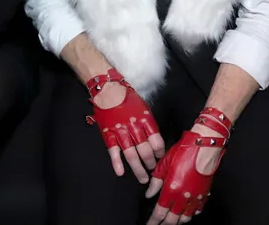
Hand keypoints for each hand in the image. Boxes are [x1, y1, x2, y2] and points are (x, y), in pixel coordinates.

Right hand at [86, 68, 164, 183]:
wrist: (108, 89)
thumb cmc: (127, 97)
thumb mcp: (144, 107)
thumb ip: (148, 124)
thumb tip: (154, 140)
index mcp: (145, 120)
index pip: (157, 141)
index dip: (160, 152)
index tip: (160, 157)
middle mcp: (134, 127)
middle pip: (145, 151)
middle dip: (150, 163)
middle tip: (152, 171)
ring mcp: (121, 132)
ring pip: (131, 155)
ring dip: (138, 169)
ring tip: (143, 178)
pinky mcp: (108, 134)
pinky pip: (113, 151)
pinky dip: (117, 163)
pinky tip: (120, 173)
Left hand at [145, 123, 226, 224]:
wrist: (205, 146)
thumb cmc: (185, 151)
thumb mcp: (164, 164)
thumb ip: (156, 181)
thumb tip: (150, 193)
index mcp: (172, 189)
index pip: (160, 212)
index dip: (154, 221)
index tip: (150, 224)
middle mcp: (184, 197)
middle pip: (173, 219)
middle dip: (165, 224)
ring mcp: (196, 197)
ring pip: (186, 217)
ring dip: (178, 221)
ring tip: (172, 221)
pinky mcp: (205, 194)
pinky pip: (198, 210)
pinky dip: (192, 214)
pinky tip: (188, 212)